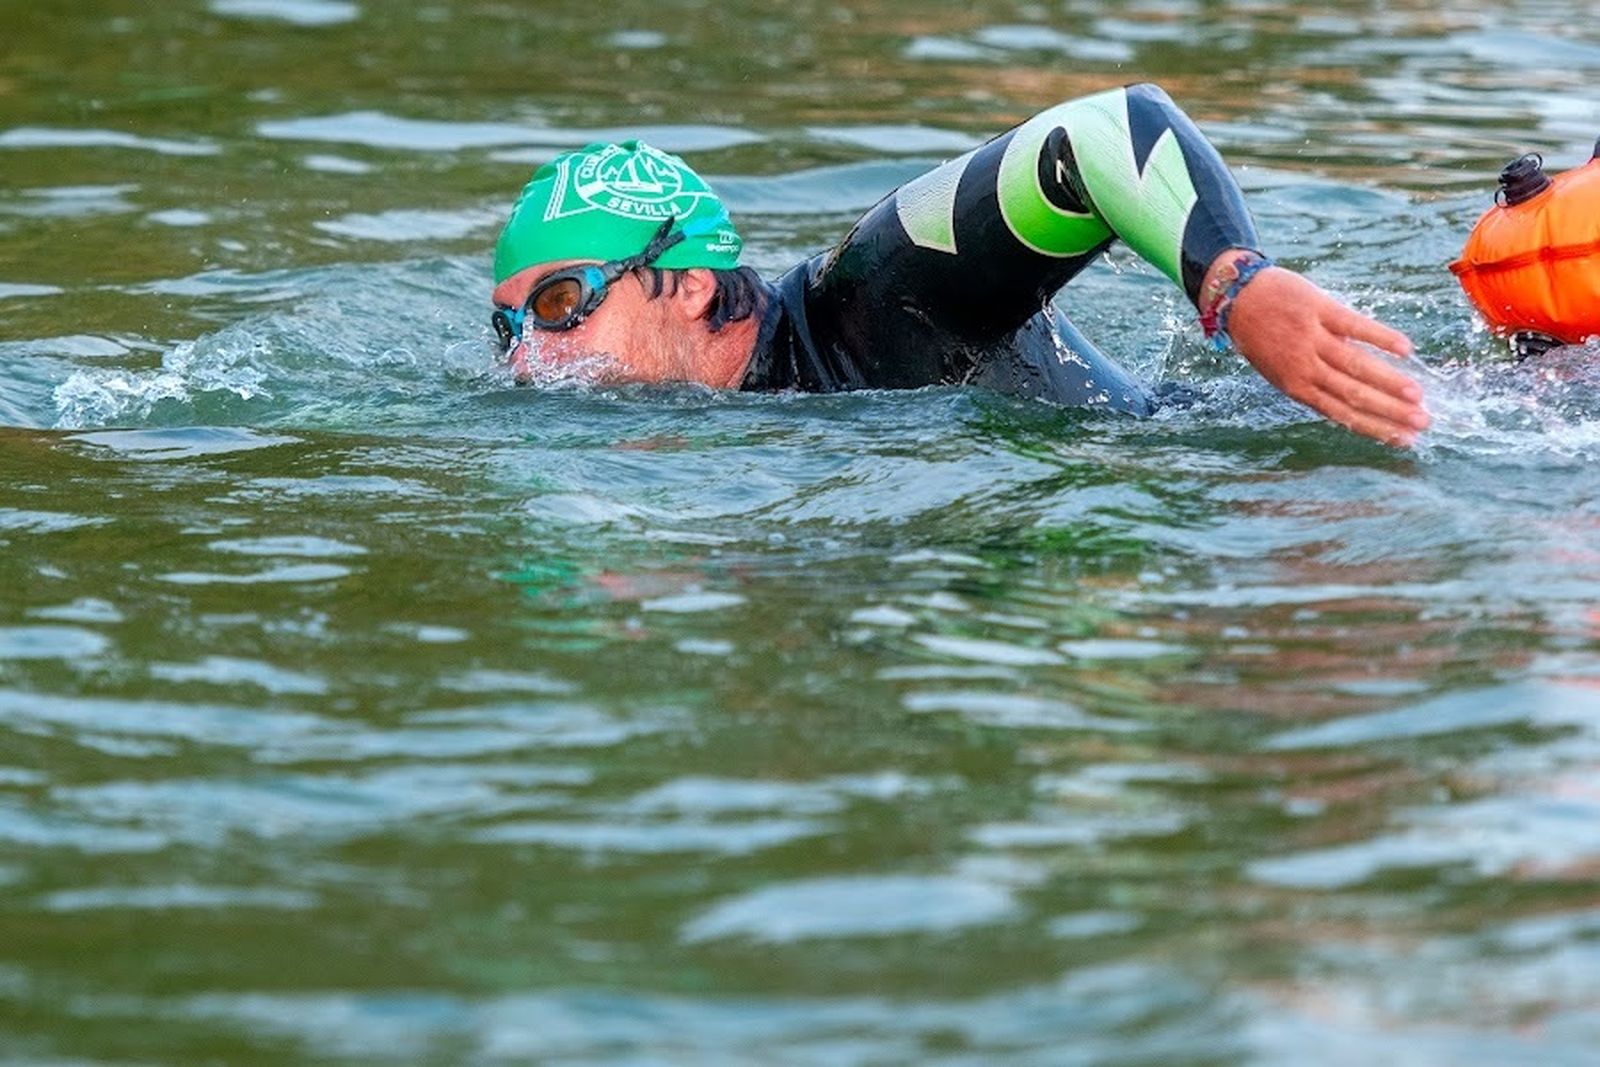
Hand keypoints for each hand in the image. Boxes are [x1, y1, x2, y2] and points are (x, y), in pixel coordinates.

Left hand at [1221, 264, 1428, 446]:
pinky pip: (1355, 325)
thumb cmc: (1261, 335)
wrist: (1236, 296)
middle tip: (1423, 422)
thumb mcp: (1281, 369)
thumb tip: (1356, 398)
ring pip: (1356, 365)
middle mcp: (1304, 367)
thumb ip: (1315, 382)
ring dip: (1390, 382)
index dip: (1376, 428)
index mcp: (1296, 387)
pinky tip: (1405, 349)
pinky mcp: (1317, 308)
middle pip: (1354, 395)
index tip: (1405, 440)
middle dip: (1391, 412)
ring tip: (1418, 395)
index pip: (1343, 415)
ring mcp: (1311, 338)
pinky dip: (1381, 337)